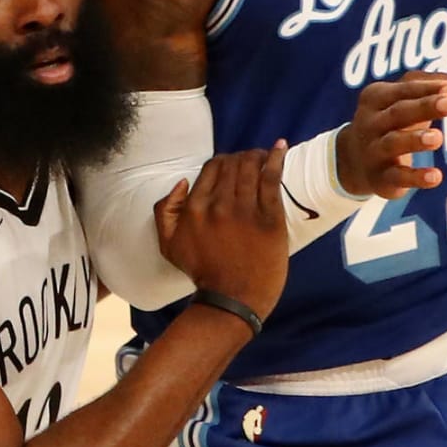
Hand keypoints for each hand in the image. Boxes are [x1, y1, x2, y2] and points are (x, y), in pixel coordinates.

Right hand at [153, 143, 287, 319]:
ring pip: (251, 167)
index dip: (223, 161)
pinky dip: (276, 159)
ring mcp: (245, 210)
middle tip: (249, 160)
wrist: (233, 300)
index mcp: (195, 207)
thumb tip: (182, 182)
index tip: (231, 165)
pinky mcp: (269, 217)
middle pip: (232, 164)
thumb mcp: (169, 245)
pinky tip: (280, 146)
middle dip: (241, 157)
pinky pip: (272, 178)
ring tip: (263, 155)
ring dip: (257, 155)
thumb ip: (165, 210)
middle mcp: (218, 204)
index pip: (211, 168)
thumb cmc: (202, 272)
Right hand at [334, 72, 446, 197]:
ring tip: (438, 138)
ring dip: (415, 140)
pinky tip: (436, 177)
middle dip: (424, 107)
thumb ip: (434, 89)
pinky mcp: (380, 178)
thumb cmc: (390, 122)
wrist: (353, 161)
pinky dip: (416, 177)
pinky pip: (398, 177)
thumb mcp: (406, 101)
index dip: (429, 89)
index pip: (405, 89)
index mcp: (376, 97)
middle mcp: (371, 123)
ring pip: (393, 143)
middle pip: (399, 112)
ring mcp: (373, 151)